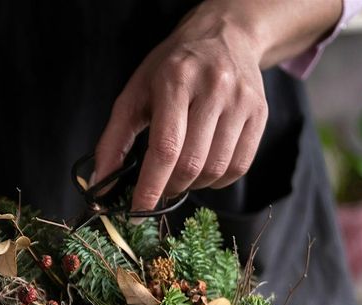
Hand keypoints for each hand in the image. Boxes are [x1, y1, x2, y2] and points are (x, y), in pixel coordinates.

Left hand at [94, 7, 268, 211]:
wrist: (224, 36)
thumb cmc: (173, 67)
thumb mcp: (135, 93)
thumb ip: (114, 139)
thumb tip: (101, 185)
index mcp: (176, 80)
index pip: (165, 149)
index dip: (151, 187)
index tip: (137, 212)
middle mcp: (214, 88)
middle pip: (192, 164)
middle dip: (169, 189)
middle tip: (158, 190)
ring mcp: (241, 102)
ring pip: (216, 169)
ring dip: (193, 186)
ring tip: (181, 176)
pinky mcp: (260, 113)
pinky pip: (240, 166)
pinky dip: (218, 181)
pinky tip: (205, 170)